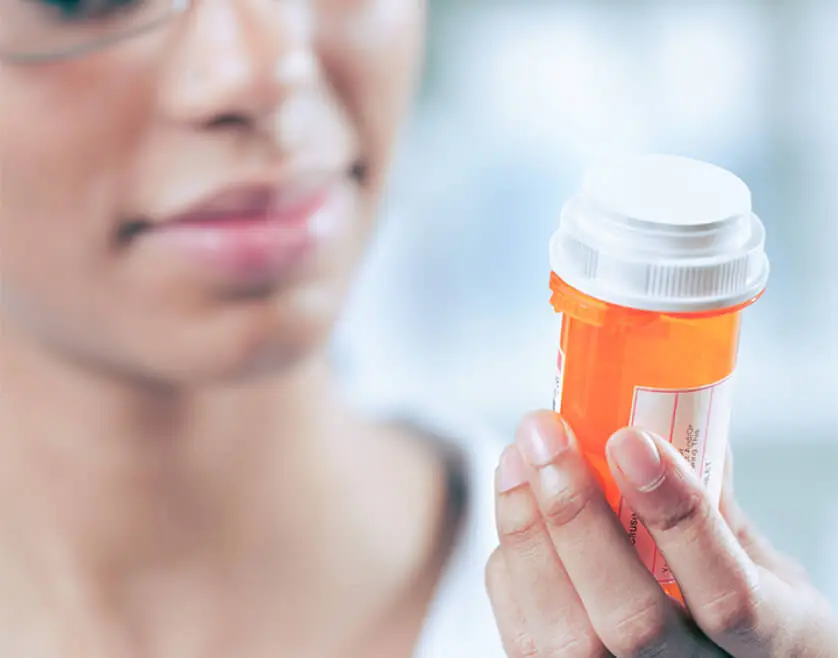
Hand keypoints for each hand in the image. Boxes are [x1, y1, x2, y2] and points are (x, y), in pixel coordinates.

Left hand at [485, 410, 837, 656]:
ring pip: (563, 636)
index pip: (728, 593)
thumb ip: (719, 502)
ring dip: (527, 531)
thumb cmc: (756, 618)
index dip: (676, 515)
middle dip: (575, 514)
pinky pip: (527, 637)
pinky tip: (515, 508)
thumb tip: (675, 414)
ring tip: (517, 458)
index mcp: (776, 644)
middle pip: (631, 619)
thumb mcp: (766, 564)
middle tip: (545, 433)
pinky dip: (513, 563)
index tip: (631, 440)